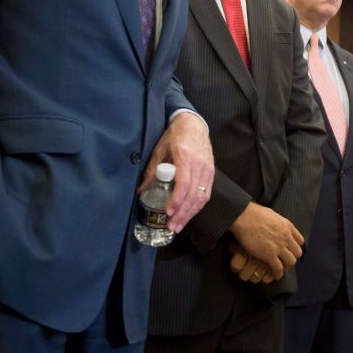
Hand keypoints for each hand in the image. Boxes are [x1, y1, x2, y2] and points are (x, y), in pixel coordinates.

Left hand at [138, 111, 214, 232]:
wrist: (194, 125)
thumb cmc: (175, 136)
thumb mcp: (159, 150)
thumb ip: (151, 171)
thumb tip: (141, 191)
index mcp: (185, 156)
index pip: (184, 182)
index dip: (177, 199)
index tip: (167, 211)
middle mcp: (199, 164)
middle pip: (193, 194)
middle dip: (182, 213)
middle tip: (171, 226)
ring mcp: (208, 169)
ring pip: (201, 197)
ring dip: (190, 214)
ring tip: (178, 226)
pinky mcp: (211, 173)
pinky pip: (206, 194)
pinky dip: (197, 207)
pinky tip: (188, 215)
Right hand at [230, 202, 303, 276]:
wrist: (245, 217)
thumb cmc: (254, 213)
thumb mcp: (273, 214)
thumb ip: (277, 222)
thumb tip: (275, 224)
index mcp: (287, 226)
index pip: (300, 240)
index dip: (296, 247)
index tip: (291, 250)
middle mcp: (286, 237)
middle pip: (298, 252)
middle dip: (292, 257)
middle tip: (285, 260)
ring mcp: (279, 247)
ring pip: (291, 262)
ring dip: (286, 266)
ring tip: (281, 268)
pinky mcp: (269, 255)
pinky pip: (278, 268)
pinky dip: (278, 273)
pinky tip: (275, 275)